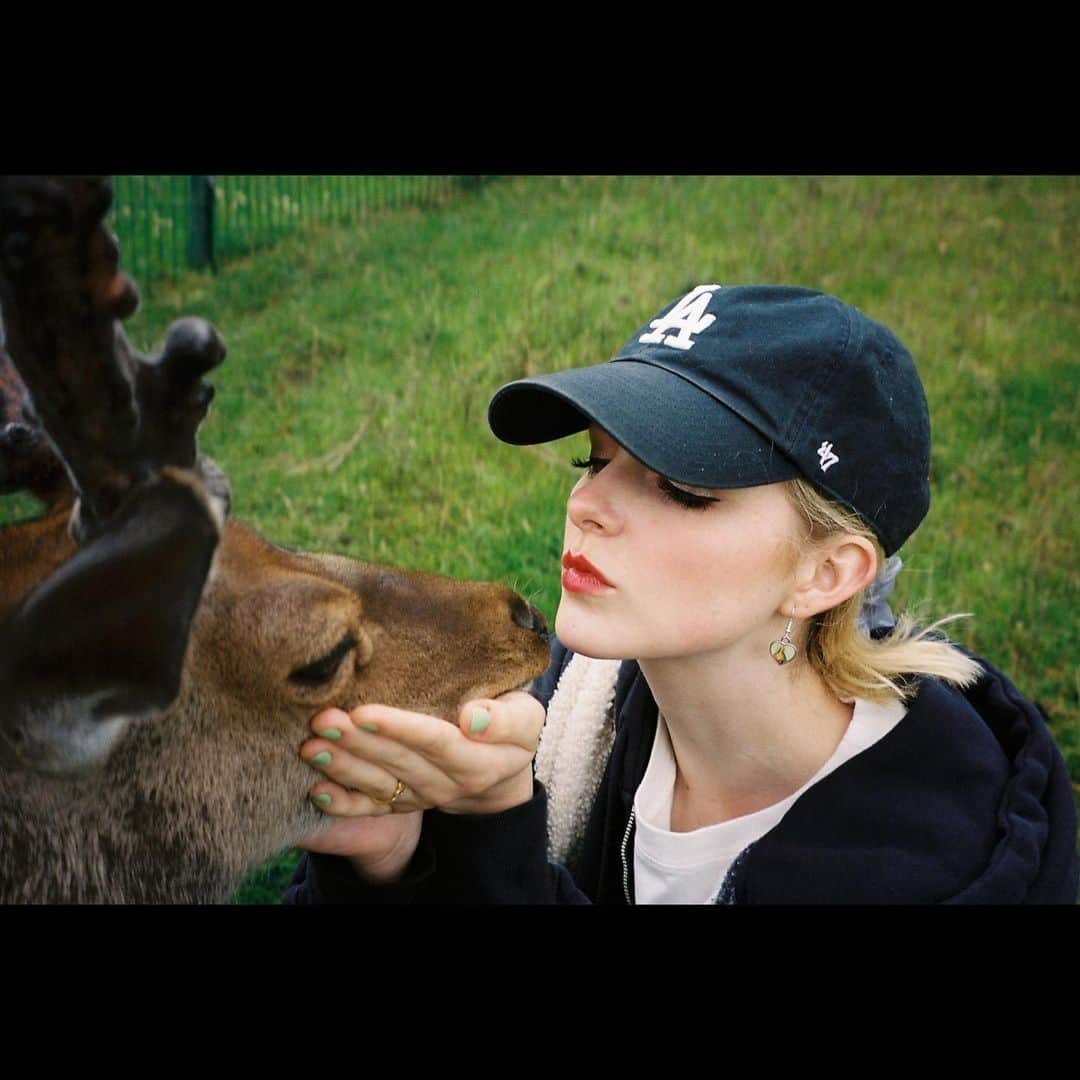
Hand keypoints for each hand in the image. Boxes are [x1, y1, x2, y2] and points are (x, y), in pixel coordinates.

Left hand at [297, 690, 544, 876]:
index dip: (400, 728)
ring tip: (310, 747)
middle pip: (398, 763)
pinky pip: (371, 808)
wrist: (502, 768)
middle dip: (357, 744)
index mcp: (477, 760)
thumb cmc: (511, 724)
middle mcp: (447, 783)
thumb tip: (473, 718)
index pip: (435, 742)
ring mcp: (422, 796)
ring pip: (379, 784)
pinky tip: (315, 791)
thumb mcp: (525, 716)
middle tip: (322, 721)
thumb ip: (505, 718)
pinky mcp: (404, 802)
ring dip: (342, 767)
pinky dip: (342, 804)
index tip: (364, 712)